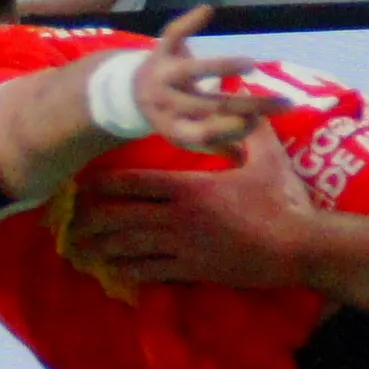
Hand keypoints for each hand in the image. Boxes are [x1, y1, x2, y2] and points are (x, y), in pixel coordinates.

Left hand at [74, 128, 322, 288]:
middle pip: (121, 217)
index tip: (85, 185)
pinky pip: (151, 271)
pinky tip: (114, 270)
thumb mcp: (267, 157)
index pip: (136, 184)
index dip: (106, 185)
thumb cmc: (282, 199)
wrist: (296, 247)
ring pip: (130, 248)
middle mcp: (177, 218)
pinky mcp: (191, 271)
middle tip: (72, 220)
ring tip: (82, 248)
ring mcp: (182, 247)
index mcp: (190, 188)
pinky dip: (129, 270)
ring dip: (103, 247)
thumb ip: (249, 130)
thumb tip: (245, 97)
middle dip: (93, 219)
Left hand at [124, 4, 269, 156]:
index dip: (230, 131)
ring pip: (191, 71)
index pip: (203, 134)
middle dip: (246, 105)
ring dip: (221, 67)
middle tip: (281, 102)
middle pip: (208, 105)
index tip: (258, 122)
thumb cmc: (171, 114)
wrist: (128, 92)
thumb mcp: (187, 134)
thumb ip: (218, 144)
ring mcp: (162, 76)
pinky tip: (208, 10)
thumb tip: (250, 158)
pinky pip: (173, 35)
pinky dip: (188, 22)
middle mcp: (166, 104)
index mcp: (173, 128)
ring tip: (250, 64)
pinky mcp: (160, 51)